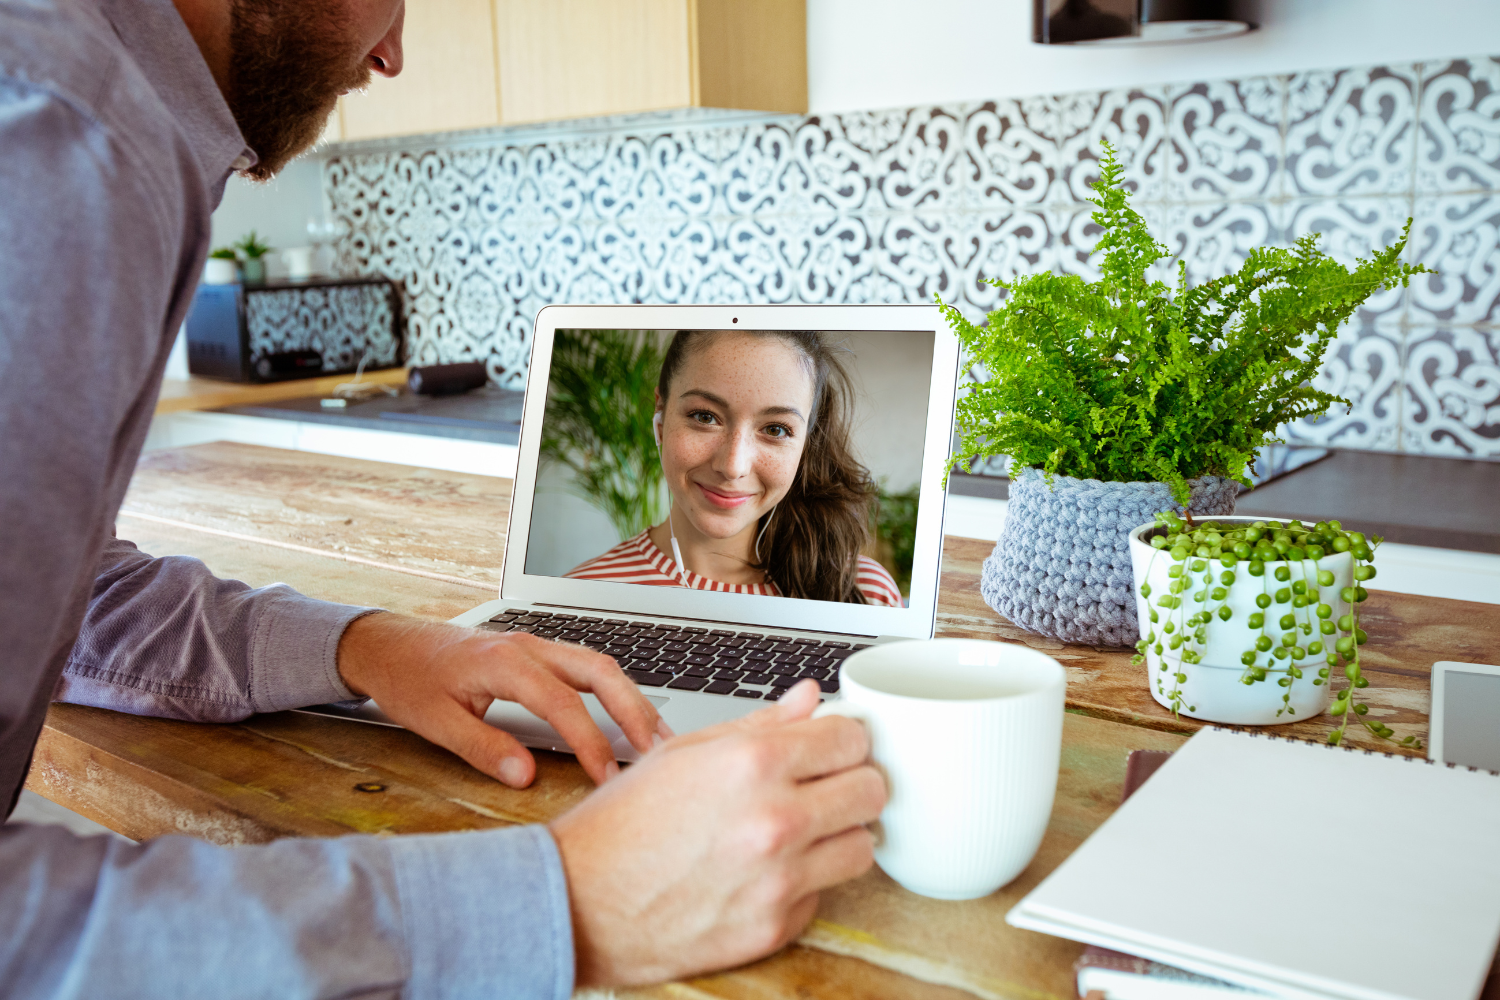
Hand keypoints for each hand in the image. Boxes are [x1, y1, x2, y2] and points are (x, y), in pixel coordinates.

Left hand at [336, 612, 668, 786]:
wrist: (390, 645)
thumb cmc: (410, 680)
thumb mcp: (436, 722)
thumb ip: (483, 748)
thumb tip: (527, 777)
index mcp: (504, 662)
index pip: (563, 703)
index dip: (591, 741)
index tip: (609, 776)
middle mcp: (529, 646)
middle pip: (600, 672)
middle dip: (635, 711)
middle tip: (659, 751)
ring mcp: (537, 645)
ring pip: (600, 666)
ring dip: (632, 699)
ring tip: (658, 737)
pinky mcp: (538, 652)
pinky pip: (588, 666)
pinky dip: (615, 691)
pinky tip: (628, 714)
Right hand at [549, 680, 886, 986]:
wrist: (579, 900)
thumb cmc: (624, 823)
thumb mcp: (686, 753)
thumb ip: (761, 725)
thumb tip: (811, 700)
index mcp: (753, 764)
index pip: (852, 738)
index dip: (846, 738)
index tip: (835, 746)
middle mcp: (774, 820)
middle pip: (873, 790)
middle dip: (854, 782)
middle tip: (829, 786)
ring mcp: (778, 879)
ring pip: (863, 847)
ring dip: (840, 835)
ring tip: (804, 831)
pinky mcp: (774, 928)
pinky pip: (823, 895)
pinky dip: (806, 883)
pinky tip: (769, 871)